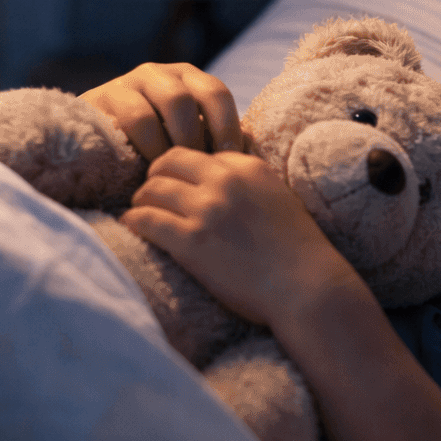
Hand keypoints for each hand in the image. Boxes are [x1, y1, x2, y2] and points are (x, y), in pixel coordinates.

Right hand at [80, 63, 242, 161]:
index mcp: (188, 80)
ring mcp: (132, 81)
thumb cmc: (151, 151)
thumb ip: (211, 142)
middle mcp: (161, 74)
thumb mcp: (184, 141)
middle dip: (198, 136)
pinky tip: (149, 167)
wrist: (95, 149)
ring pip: (168, 102)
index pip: (217, 93)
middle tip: (198, 168)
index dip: (227, 125)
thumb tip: (247, 158)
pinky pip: (136, 115)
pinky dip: (148, 143)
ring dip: (176, 140)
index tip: (231, 158)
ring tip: (174, 170)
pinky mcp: (105, 95)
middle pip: (191, 97)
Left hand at [120, 147, 359, 326]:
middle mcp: (224, 181)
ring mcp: (206, 210)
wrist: (307, 287)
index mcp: (246, 167)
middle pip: (167, 163)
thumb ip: (248, 182)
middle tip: (150, 196)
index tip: (174, 183)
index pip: (196, 153)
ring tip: (140, 214)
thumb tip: (219, 177)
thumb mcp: (277, 198)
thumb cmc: (298, 251)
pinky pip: (146, 219)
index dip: (179, 169)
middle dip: (154, 178)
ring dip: (141, 201)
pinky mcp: (191, 241)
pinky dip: (134, 221)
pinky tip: (133, 227)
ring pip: (151, 189)